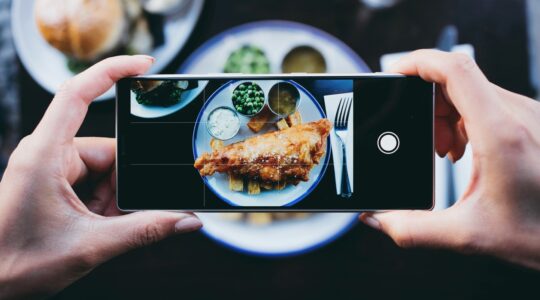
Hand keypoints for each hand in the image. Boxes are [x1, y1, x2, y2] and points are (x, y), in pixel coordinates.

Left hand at [0, 56, 201, 298]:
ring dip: (112, 199)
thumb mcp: (91, 245)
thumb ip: (145, 230)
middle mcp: (47, 153)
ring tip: (102, 227)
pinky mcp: (53, 182)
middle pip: (107, 149)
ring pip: (103, 169)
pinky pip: (93, 182)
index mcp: (46, 154)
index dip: (112, 71)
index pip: (77, 93)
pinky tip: (98, 225)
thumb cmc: (17, 262)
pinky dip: (103, 204)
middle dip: (122, 184)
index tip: (145, 65)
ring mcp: (50, 168)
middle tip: (119, 215)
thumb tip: (188, 220)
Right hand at [360, 50, 539, 269]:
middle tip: (427, 143)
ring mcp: (526, 114)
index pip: (455, 70)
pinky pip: (487, 103)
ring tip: (446, 151)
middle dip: (427, 104)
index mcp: (500, 134)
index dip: (419, 62)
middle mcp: (518, 115)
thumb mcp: (470, 236)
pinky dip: (464, 120)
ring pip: (471, 90)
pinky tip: (465, 151)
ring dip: (446, 114)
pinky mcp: (529, 120)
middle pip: (457, 80)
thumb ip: (415, 229)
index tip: (395, 74)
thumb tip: (379, 220)